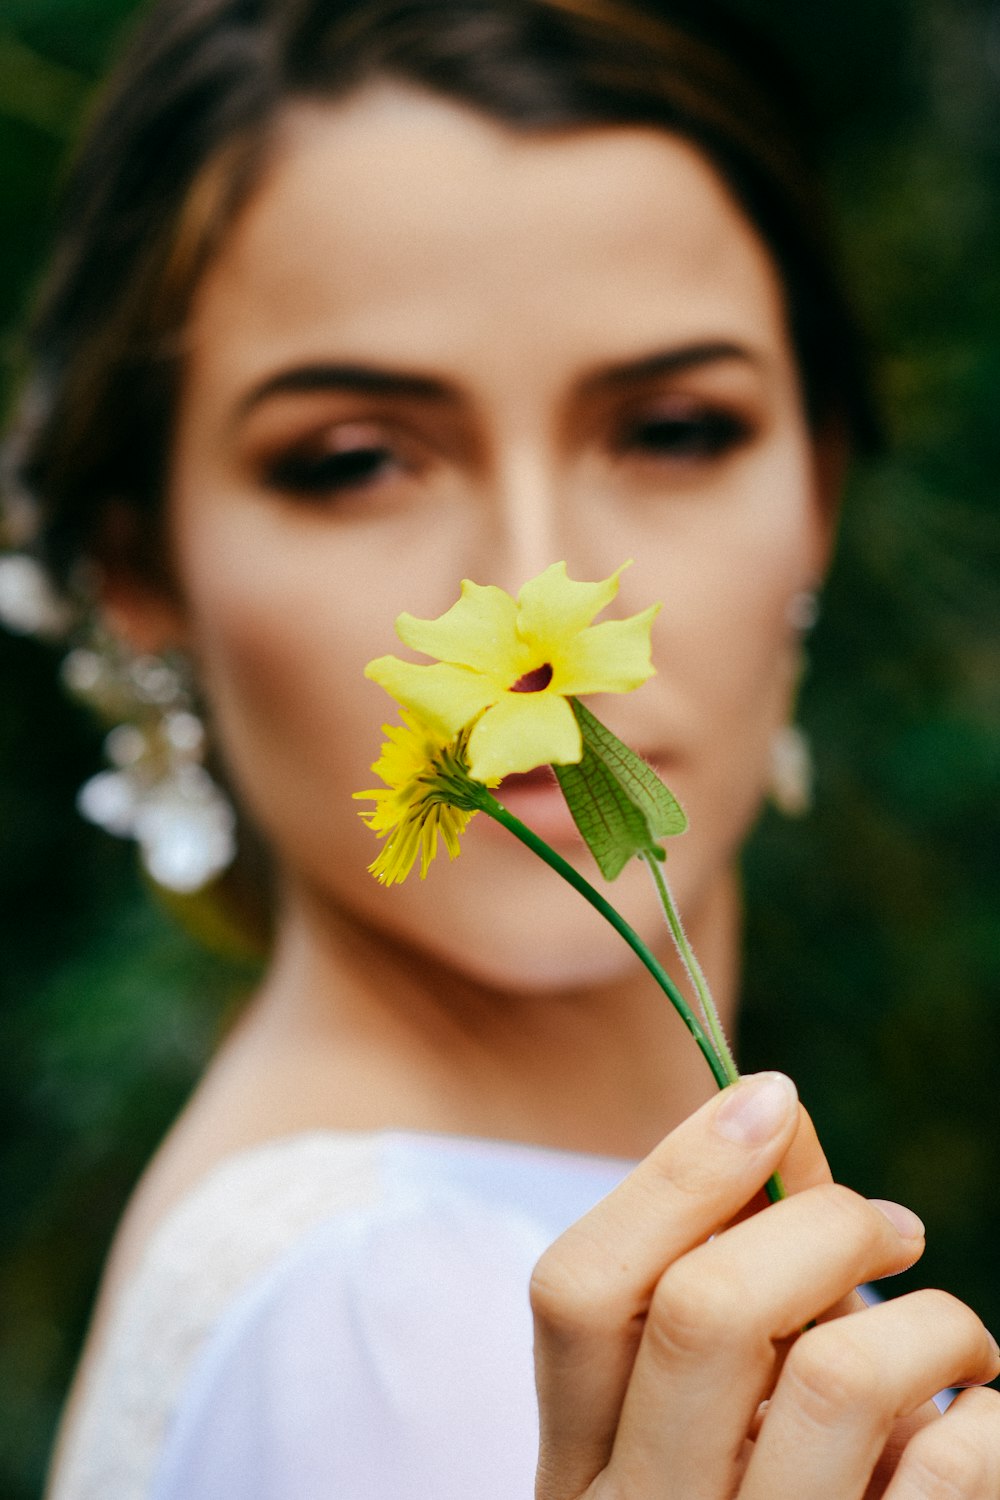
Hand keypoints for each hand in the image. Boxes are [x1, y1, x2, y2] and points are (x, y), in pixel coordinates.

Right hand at [531, 1072, 999, 1497]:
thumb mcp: (700, 1412)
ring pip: (842, 1380)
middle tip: (894, 1226)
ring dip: (929, 1318)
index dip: (673, 1173)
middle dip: (823, 1222)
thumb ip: (729, 1263)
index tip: (767, 1095)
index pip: (576, 1288)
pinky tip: (976, 1419)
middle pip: (707, 1313)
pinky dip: (987, 1415)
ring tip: (953, 1334)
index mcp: (578, 1458)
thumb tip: (776, 1118)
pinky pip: (949, 1472)